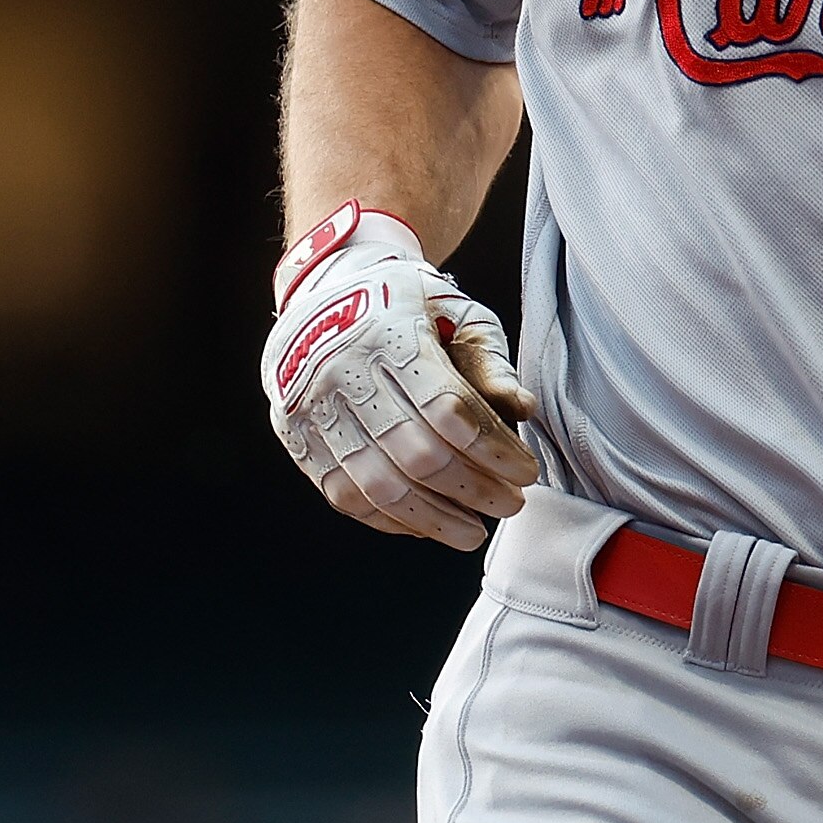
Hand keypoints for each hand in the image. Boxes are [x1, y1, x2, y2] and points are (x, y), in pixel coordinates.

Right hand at [260, 204, 540, 549]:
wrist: (325, 290)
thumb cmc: (408, 304)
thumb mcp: (456, 311)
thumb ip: (489, 361)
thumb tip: (523, 410)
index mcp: (391, 332)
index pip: (449, 409)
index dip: (493, 450)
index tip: (527, 471)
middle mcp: (344, 371)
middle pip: (417, 454)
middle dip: (472, 490)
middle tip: (510, 505)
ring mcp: (313, 407)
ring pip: (378, 485)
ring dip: (433, 520)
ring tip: (472, 532)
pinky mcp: (296, 435)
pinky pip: (343, 494)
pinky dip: (388, 519)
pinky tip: (424, 526)